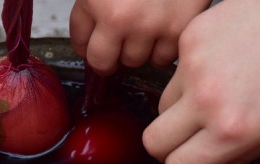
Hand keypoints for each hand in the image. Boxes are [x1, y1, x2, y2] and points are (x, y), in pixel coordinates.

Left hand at [70, 0, 209, 73]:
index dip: (85, 47)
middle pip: (106, 62)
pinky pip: (162, 58)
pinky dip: (161, 49)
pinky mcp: (177, 29)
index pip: (82, 44)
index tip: (90, 47)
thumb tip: (87, 40)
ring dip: (135, 51)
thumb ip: (91, 6)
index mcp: (97, 1)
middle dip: (108, 55)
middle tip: (114, 46)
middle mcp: (122, 18)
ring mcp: (151, 26)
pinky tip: (160, 31)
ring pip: (135, 61)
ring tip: (141, 30)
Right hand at [143, 0, 259, 163]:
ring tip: (211, 107)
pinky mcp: (189, 38)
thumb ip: (239, 161)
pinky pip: (173, 75)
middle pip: (154, 144)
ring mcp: (194, 66)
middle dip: (169, 153)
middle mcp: (206, 99)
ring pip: (160, 109)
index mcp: (234, 129)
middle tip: (190, 149)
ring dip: (178, 117)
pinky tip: (217, 76)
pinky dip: (188, 83)